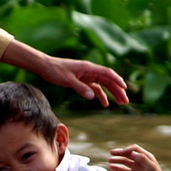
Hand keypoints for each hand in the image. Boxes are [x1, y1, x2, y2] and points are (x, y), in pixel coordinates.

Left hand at [0, 41, 129, 106]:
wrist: (45, 66)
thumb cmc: (55, 71)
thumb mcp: (67, 80)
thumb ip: (80, 88)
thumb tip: (92, 96)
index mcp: (88, 68)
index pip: (107, 73)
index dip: (117, 80)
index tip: (124, 88)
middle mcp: (90, 71)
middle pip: (108, 80)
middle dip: (117, 90)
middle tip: (125, 101)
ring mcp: (86, 76)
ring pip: (103, 85)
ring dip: (112, 93)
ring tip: (120, 103)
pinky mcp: (82, 80)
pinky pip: (94, 88)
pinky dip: (100, 95)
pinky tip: (104, 103)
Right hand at [107, 144, 162, 170]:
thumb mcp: (150, 166)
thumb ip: (142, 158)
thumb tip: (132, 152)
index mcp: (146, 156)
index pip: (134, 149)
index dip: (127, 149)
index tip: (121, 152)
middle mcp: (140, 161)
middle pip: (128, 154)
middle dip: (119, 153)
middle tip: (111, 153)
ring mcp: (136, 168)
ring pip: (124, 161)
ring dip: (117, 160)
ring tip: (109, 160)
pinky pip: (123, 170)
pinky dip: (117, 168)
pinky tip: (111, 167)